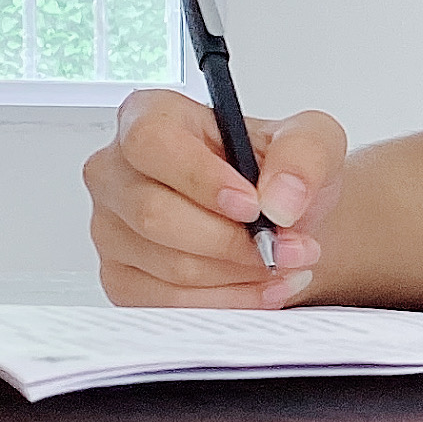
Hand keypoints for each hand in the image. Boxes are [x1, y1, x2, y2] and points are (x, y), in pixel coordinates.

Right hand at [84, 88, 349, 307]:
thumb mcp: (311, 141)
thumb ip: (302, 155)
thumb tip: (278, 199)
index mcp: (148, 117)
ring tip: (284, 262)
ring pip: (170, 266)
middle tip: (287, 245)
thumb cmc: (277, 174)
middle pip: (155, 214)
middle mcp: (116, 172)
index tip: (252, 205)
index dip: (199, 178)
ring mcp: (111, 230)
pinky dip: (229, 301)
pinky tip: (261, 285)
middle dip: (233, 241)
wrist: (281, 221)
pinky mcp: (123, 280)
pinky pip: (171, 304)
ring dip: (240, 274)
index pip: (151, 142)